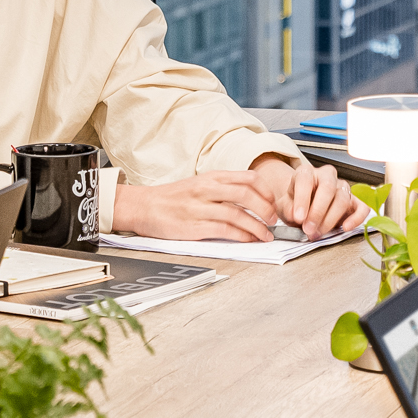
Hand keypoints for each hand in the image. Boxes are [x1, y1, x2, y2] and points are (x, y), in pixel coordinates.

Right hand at [111, 152, 344, 242]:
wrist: (142, 206)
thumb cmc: (172, 198)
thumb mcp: (199, 185)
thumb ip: (223, 189)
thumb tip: (252, 200)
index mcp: (211, 176)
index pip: (248, 178)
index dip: (267, 191)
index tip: (275, 203)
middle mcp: (207, 188)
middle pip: (248, 195)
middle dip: (267, 209)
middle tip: (275, 221)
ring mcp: (200, 207)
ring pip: (239, 214)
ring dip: (257, 227)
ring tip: (266, 236)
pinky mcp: (194, 226)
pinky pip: (224, 230)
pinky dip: (241, 236)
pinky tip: (249, 241)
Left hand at [246, 143, 357, 235]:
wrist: (303, 208)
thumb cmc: (295, 205)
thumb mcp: (285, 206)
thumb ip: (288, 209)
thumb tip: (296, 215)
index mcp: (306, 173)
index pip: (306, 180)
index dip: (302, 199)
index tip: (298, 217)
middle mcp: (326, 176)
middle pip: (327, 188)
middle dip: (318, 211)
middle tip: (308, 228)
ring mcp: (341, 187)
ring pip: (342, 199)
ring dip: (330, 219)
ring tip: (318, 233)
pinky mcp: (353, 200)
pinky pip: (361, 206)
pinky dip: (356, 218)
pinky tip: (346, 227)